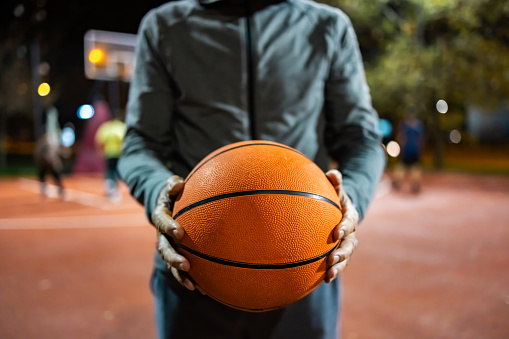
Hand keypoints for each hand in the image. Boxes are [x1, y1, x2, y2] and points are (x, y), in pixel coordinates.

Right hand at [152, 175, 195, 290]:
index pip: (162, 222)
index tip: (179, 232)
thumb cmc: (175, 192)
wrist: (167, 205)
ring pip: (171, 263)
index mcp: (160, 216)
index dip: (169, 227)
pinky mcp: (176, 254)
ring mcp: (168, 247)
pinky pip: (182, 269)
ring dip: (181, 274)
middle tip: (186, 264)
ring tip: (192, 285)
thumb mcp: (172, 185)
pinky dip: (192, 279)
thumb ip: (173, 184)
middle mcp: (161, 235)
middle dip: (174, 258)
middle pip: (164, 249)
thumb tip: (178, 183)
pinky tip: (205, 290)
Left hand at [324, 169, 359, 282]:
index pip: (349, 222)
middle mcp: (351, 232)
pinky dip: (333, 272)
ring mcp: (346, 244)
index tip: (336, 233)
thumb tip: (332, 173)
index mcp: (350, 216)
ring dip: (338, 267)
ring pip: (345, 257)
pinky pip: (338, 264)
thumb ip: (335, 182)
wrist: (341, 210)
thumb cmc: (335, 198)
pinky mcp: (340, 253)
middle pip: (350, 244)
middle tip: (332, 259)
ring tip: (329, 275)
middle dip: (342, 253)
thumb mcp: (336, 189)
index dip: (344, 227)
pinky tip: (323, 281)